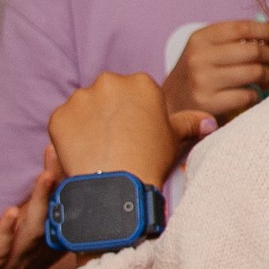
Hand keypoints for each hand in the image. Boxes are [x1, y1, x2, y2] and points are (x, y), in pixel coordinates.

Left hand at [0, 154, 66, 268]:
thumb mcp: (30, 241)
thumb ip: (45, 214)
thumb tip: (57, 182)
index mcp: (49, 239)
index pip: (62, 206)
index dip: (68, 180)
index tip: (74, 152)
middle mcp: (38, 247)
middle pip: (54, 214)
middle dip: (58, 184)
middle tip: (61, 157)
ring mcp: (17, 258)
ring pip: (33, 229)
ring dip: (40, 202)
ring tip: (45, 177)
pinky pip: (1, 248)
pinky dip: (6, 230)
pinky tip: (11, 212)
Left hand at [48, 72, 204, 186]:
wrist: (117, 186)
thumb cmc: (150, 161)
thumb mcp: (175, 139)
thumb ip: (190, 123)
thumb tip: (210, 121)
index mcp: (140, 83)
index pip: (134, 92)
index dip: (134, 114)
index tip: (135, 133)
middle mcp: (109, 82)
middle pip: (107, 94)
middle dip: (109, 113)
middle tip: (116, 141)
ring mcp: (81, 98)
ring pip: (84, 107)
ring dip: (88, 122)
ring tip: (99, 149)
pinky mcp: (59, 116)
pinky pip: (64, 122)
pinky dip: (70, 136)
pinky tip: (83, 153)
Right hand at [164, 18, 268, 125]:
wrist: (170, 107)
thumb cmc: (198, 77)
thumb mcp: (208, 52)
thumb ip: (238, 42)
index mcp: (200, 38)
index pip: (244, 27)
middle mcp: (199, 56)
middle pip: (254, 50)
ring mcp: (202, 80)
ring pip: (255, 72)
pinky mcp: (208, 103)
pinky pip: (248, 95)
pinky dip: (257, 95)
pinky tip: (253, 95)